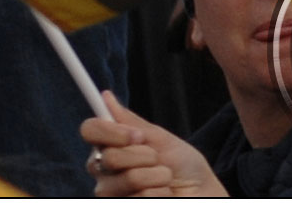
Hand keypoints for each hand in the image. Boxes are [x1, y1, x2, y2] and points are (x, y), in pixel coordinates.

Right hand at [82, 94, 223, 196]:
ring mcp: (113, 194)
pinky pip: (141, 198)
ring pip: (128, 179)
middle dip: (144, 155)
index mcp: (110, 147)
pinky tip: (163, 195)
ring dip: (157, 176)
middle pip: (109, 156)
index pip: (90, 130)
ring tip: (165, 180)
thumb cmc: (182, 165)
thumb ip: (131, 122)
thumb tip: (106, 97)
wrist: (201, 191)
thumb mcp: (159, 138)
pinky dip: (160, 194)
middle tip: (157, 160)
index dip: (111, 131)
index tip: (137, 135)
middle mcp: (105, 172)